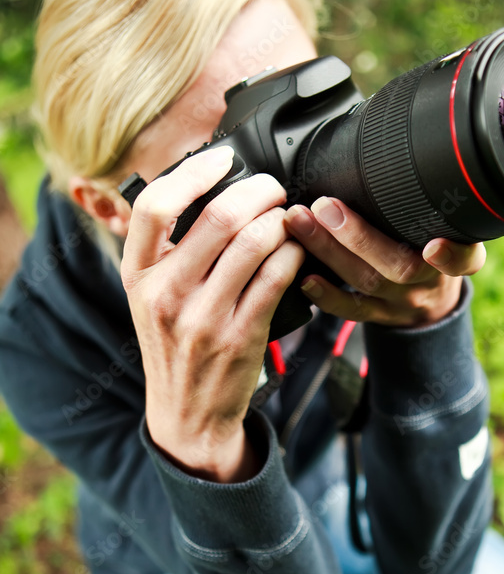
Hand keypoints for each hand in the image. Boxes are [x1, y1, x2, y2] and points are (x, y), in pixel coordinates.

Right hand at [120, 146, 303, 481]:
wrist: (186, 414)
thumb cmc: (174, 345)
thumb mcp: (150, 297)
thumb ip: (167, 250)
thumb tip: (209, 188)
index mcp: (138, 276)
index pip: (154, 205)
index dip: (194, 171)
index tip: (225, 158)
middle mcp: (165, 294)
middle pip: (218, 217)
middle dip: (258, 190)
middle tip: (274, 188)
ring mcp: (203, 318)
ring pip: (254, 243)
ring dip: (281, 220)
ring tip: (288, 218)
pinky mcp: (241, 337)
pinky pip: (277, 277)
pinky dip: (293, 253)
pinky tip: (296, 249)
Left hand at [284, 196, 485, 326]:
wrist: (432, 301)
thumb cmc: (435, 244)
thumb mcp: (451, 223)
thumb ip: (434, 197)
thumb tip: (398, 135)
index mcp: (458, 255)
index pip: (466, 259)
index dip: (453, 256)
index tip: (435, 245)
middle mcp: (430, 281)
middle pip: (400, 267)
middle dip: (359, 237)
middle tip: (324, 206)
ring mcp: (403, 302)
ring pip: (368, 283)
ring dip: (329, 252)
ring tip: (299, 223)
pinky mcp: (380, 315)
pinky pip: (353, 311)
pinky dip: (327, 295)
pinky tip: (304, 277)